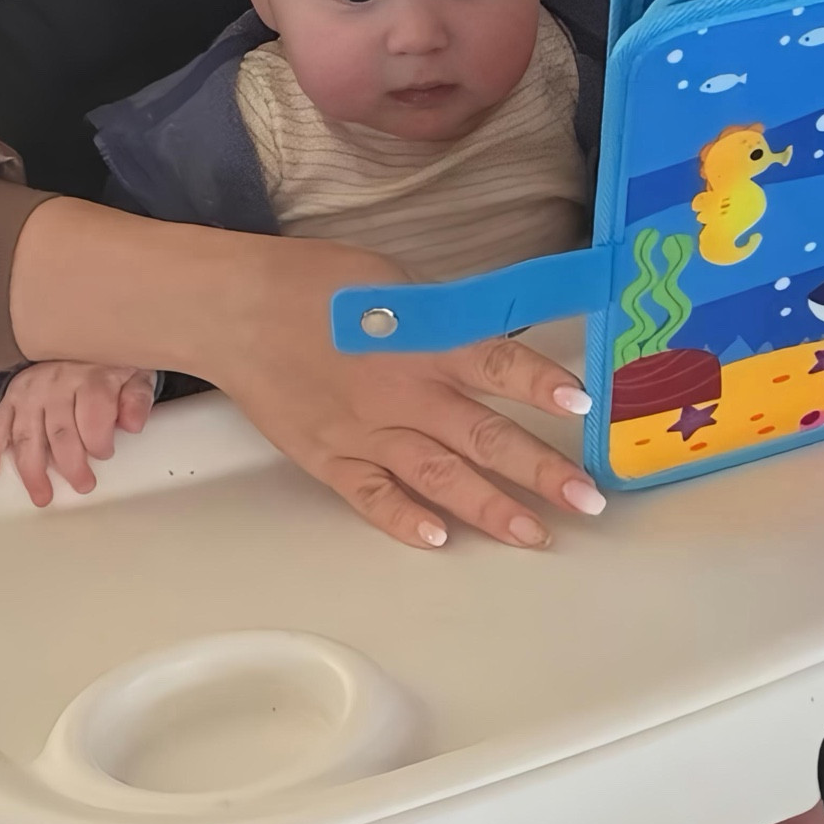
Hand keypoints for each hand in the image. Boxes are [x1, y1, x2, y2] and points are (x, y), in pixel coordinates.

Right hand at [0, 361, 156, 505]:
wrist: (74, 340)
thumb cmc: (106, 366)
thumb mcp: (133, 374)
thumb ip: (137, 399)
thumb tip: (133, 424)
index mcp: (91, 376)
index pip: (93, 414)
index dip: (99, 440)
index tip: (105, 454)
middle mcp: (58, 383)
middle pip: (60, 431)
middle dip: (71, 464)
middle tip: (83, 485)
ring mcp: (31, 392)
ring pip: (28, 435)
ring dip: (33, 470)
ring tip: (43, 495)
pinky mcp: (11, 398)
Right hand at [198, 237, 605, 551]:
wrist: (235, 308)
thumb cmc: (314, 282)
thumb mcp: (392, 282)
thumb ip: (443, 319)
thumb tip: (487, 339)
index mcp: (425, 339)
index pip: (499, 362)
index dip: (542, 384)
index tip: (585, 405)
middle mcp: (404, 392)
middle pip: (484, 436)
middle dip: (541, 471)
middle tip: (589, 501)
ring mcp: (366, 431)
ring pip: (440, 477)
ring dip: (491, 509)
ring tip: (535, 534)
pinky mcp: (329, 458)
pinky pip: (372, 497)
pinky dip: (405, 520)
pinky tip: (440, 540)